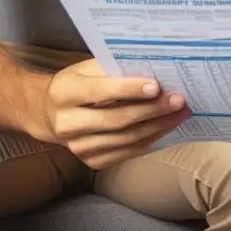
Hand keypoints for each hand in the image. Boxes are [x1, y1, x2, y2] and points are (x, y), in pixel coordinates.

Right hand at [36, 59, 190, 169]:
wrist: (51, 114)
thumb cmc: (78, 84)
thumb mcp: (88, 69)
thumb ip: (114, 69)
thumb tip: (154, 69)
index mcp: (64, 93)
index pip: (100, 92)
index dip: (129, 89)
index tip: (157, 86)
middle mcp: (67, 123)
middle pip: (117, 119)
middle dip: (152, 110)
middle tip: (178, 100)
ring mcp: (78, 146)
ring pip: (126, 138)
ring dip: (158, 126)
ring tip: (180, 113)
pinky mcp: (91, 161)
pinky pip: (127, 152)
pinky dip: (151, 139)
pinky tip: (166, 127)